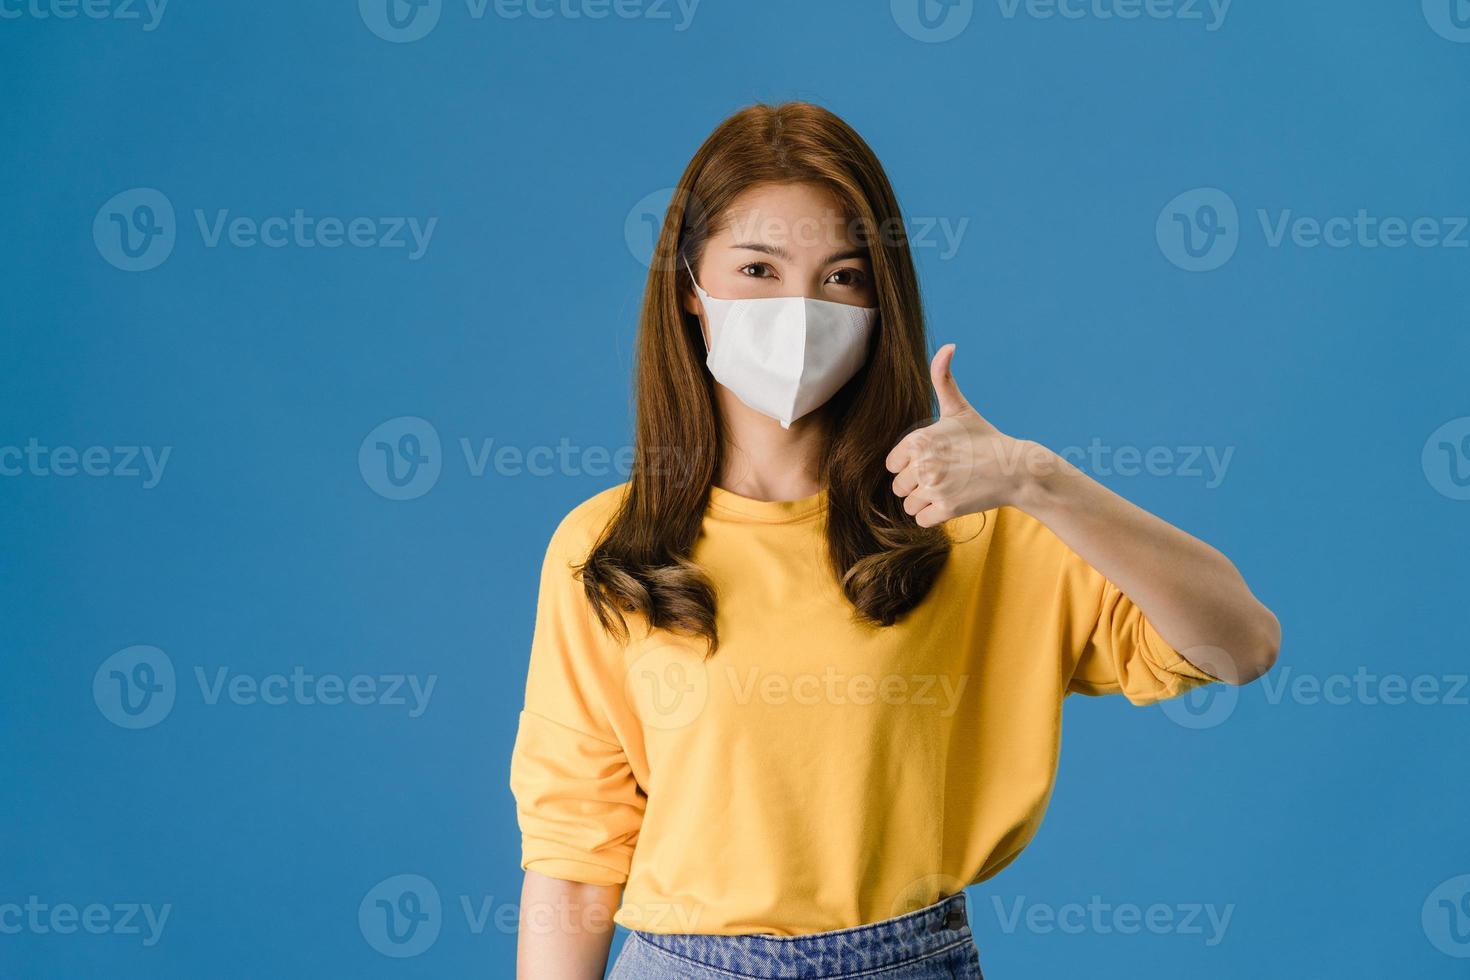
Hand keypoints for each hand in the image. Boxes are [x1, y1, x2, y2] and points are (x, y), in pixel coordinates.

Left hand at [884, 343, 1036, 526]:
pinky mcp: (945, 510)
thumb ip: (943, 379)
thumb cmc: (984, 438)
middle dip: (917, 484)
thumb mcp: (959, 408)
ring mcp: (934, 488)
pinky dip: (933, 515)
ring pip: (908, 504)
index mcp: (919, 440)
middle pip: (899, 486)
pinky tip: (952, 502)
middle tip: (945, 475)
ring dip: (925, 501)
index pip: (892, 464)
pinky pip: (921, 519)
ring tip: (949, 488)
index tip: (932, 460)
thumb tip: (948, 346)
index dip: (909, 464)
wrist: (1015, 468)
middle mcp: (923, 464)